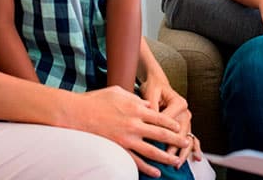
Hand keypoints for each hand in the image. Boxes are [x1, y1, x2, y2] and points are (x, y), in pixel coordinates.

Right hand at [73, 86, 187, 176]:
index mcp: (136, 108)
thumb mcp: (118, 91)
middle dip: (175, 139)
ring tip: (175, 161)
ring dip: (166, 157)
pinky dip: (147, 168)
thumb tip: (148, 104)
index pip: (160, 117)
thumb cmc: (96, 100)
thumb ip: (135, 98)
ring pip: (152, 150)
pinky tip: (156, 172)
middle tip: (185, 143)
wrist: (77, 113)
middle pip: (161, 134)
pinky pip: (136, 161)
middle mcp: (134, 124)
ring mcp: (127, 138)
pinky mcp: (118, 149)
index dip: (172, 123)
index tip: (179, 127)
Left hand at [141, 68, 200, 167]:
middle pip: (180, 132)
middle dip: (174, 145)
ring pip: (187, 138)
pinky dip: (194, 148)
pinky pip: (191, 138)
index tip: (153, 141)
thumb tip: (150, 119)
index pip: (169, 121)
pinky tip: (197, 157)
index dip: (161, 132)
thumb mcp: (151, 93)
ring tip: (177, 162)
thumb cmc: (154, 87)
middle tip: (167, 156)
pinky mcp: (185, 125)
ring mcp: (187, 120)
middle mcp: (185, 112)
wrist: (158, 83)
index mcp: (179, 103)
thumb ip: (151, 106)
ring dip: (183, 151)